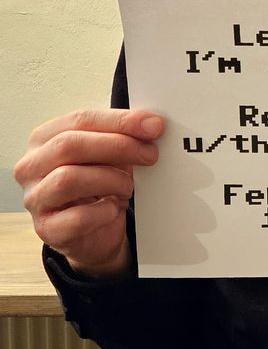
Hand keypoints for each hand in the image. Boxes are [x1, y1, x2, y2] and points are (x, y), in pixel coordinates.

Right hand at [14, 109, 164, 277]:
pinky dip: (104, 210)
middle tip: (149, 154)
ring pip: (67, 179)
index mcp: (45, 138)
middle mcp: (32, 166)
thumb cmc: (100, 183)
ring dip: (110, 180)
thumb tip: (151, 124)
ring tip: (128, 186)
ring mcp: (35, 198)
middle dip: (118, 146)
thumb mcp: (111, 153)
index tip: (154, 125)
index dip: (120, 121)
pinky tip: (114, 207)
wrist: (95, 229)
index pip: (80, 119)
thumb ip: (124, 135)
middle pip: (69, 145)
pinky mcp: (46, 229)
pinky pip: (77, 217)